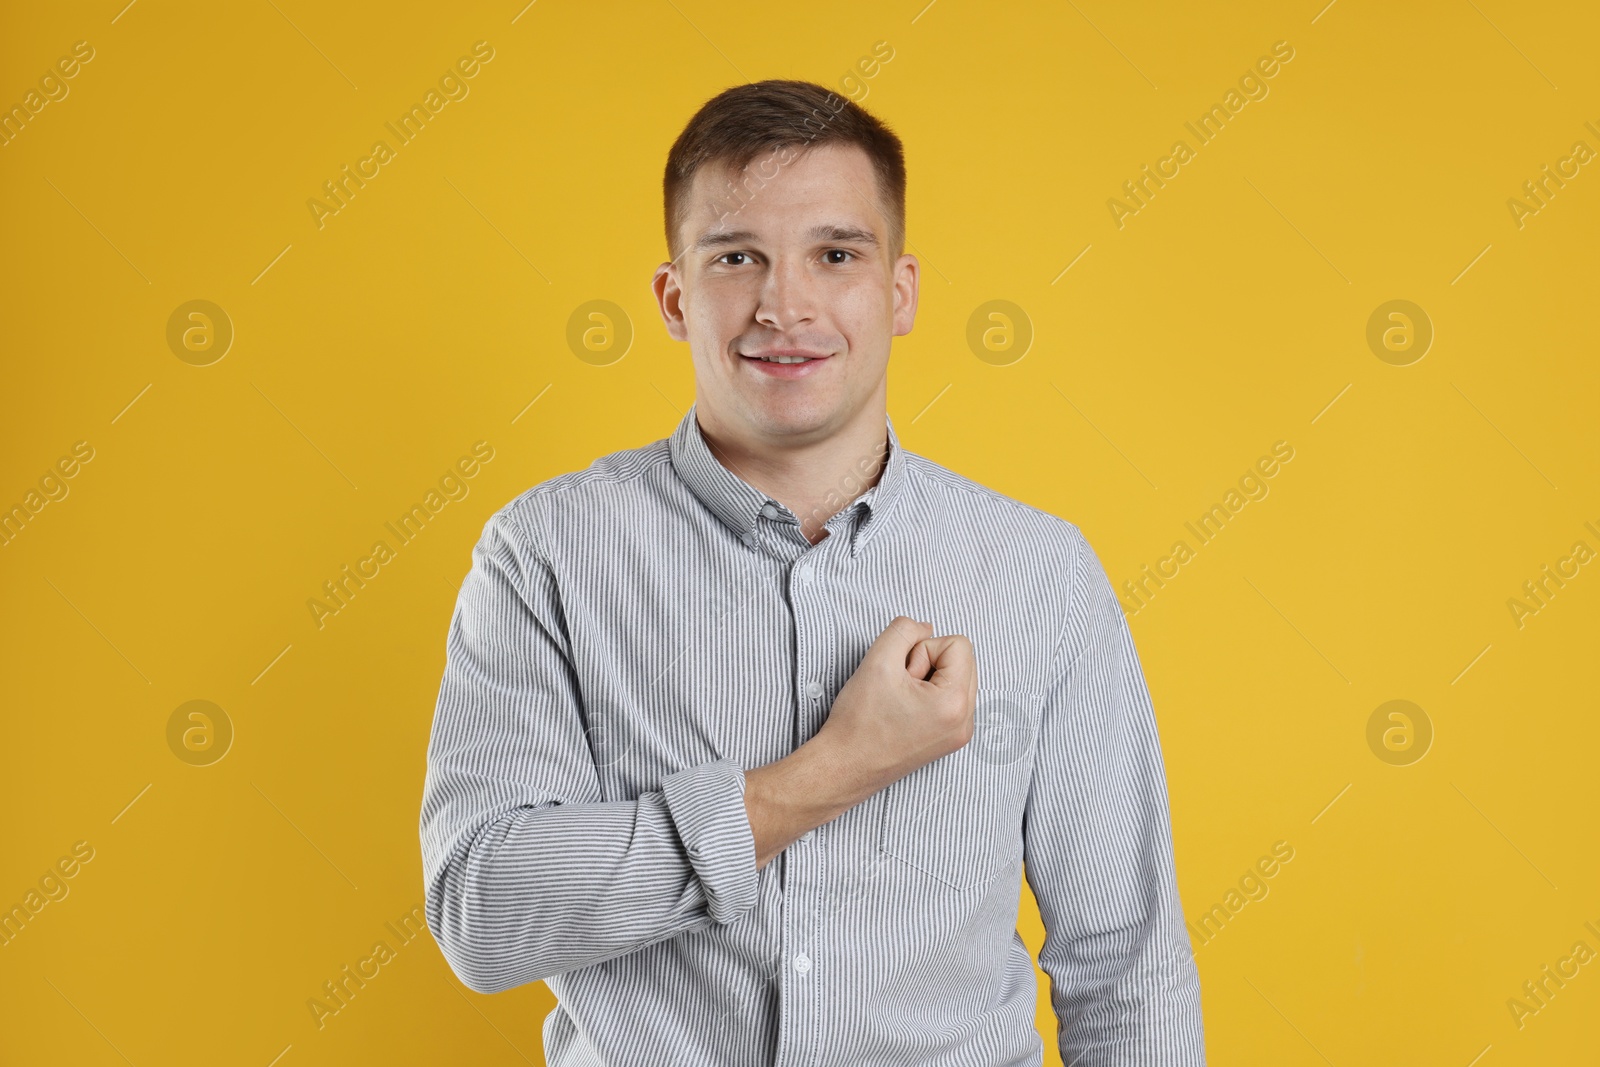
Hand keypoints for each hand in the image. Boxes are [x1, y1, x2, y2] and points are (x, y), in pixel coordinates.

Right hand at [814, 616, 977, 797]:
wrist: (844, 766)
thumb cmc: (859, 721)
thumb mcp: (878, 659)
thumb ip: (904, 630)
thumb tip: (926, 628)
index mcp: (955, 703)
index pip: (959, 644)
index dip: (923, 649)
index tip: (902, 675)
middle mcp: (965, 722)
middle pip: (962, 660)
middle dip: (928, 663)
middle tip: (900, 686)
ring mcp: (959, 734)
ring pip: (955, 678)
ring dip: (927, 678)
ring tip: (900, 699)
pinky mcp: (949, 740)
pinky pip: (950, 698)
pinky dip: (929, 695)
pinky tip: (904, 709)